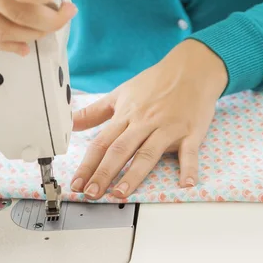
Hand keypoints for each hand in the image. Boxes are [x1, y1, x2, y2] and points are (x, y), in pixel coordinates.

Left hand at [70, 40, 227, 198]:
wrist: (192, 69)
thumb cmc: (156, 83)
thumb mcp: (121, 93)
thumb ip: (95, 112)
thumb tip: (70, 124)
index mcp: (126, 115)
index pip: (102, 143)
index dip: (88, 164)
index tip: (77, 184)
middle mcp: (144, 123)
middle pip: (120, 150)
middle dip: (104, 173)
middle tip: (91, 194)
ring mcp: (168, 128)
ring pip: (148, 153)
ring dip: (134, 175)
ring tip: (121, 194)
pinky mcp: (191, 132)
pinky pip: (189, 153)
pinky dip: (189, 169)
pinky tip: (186, 185)